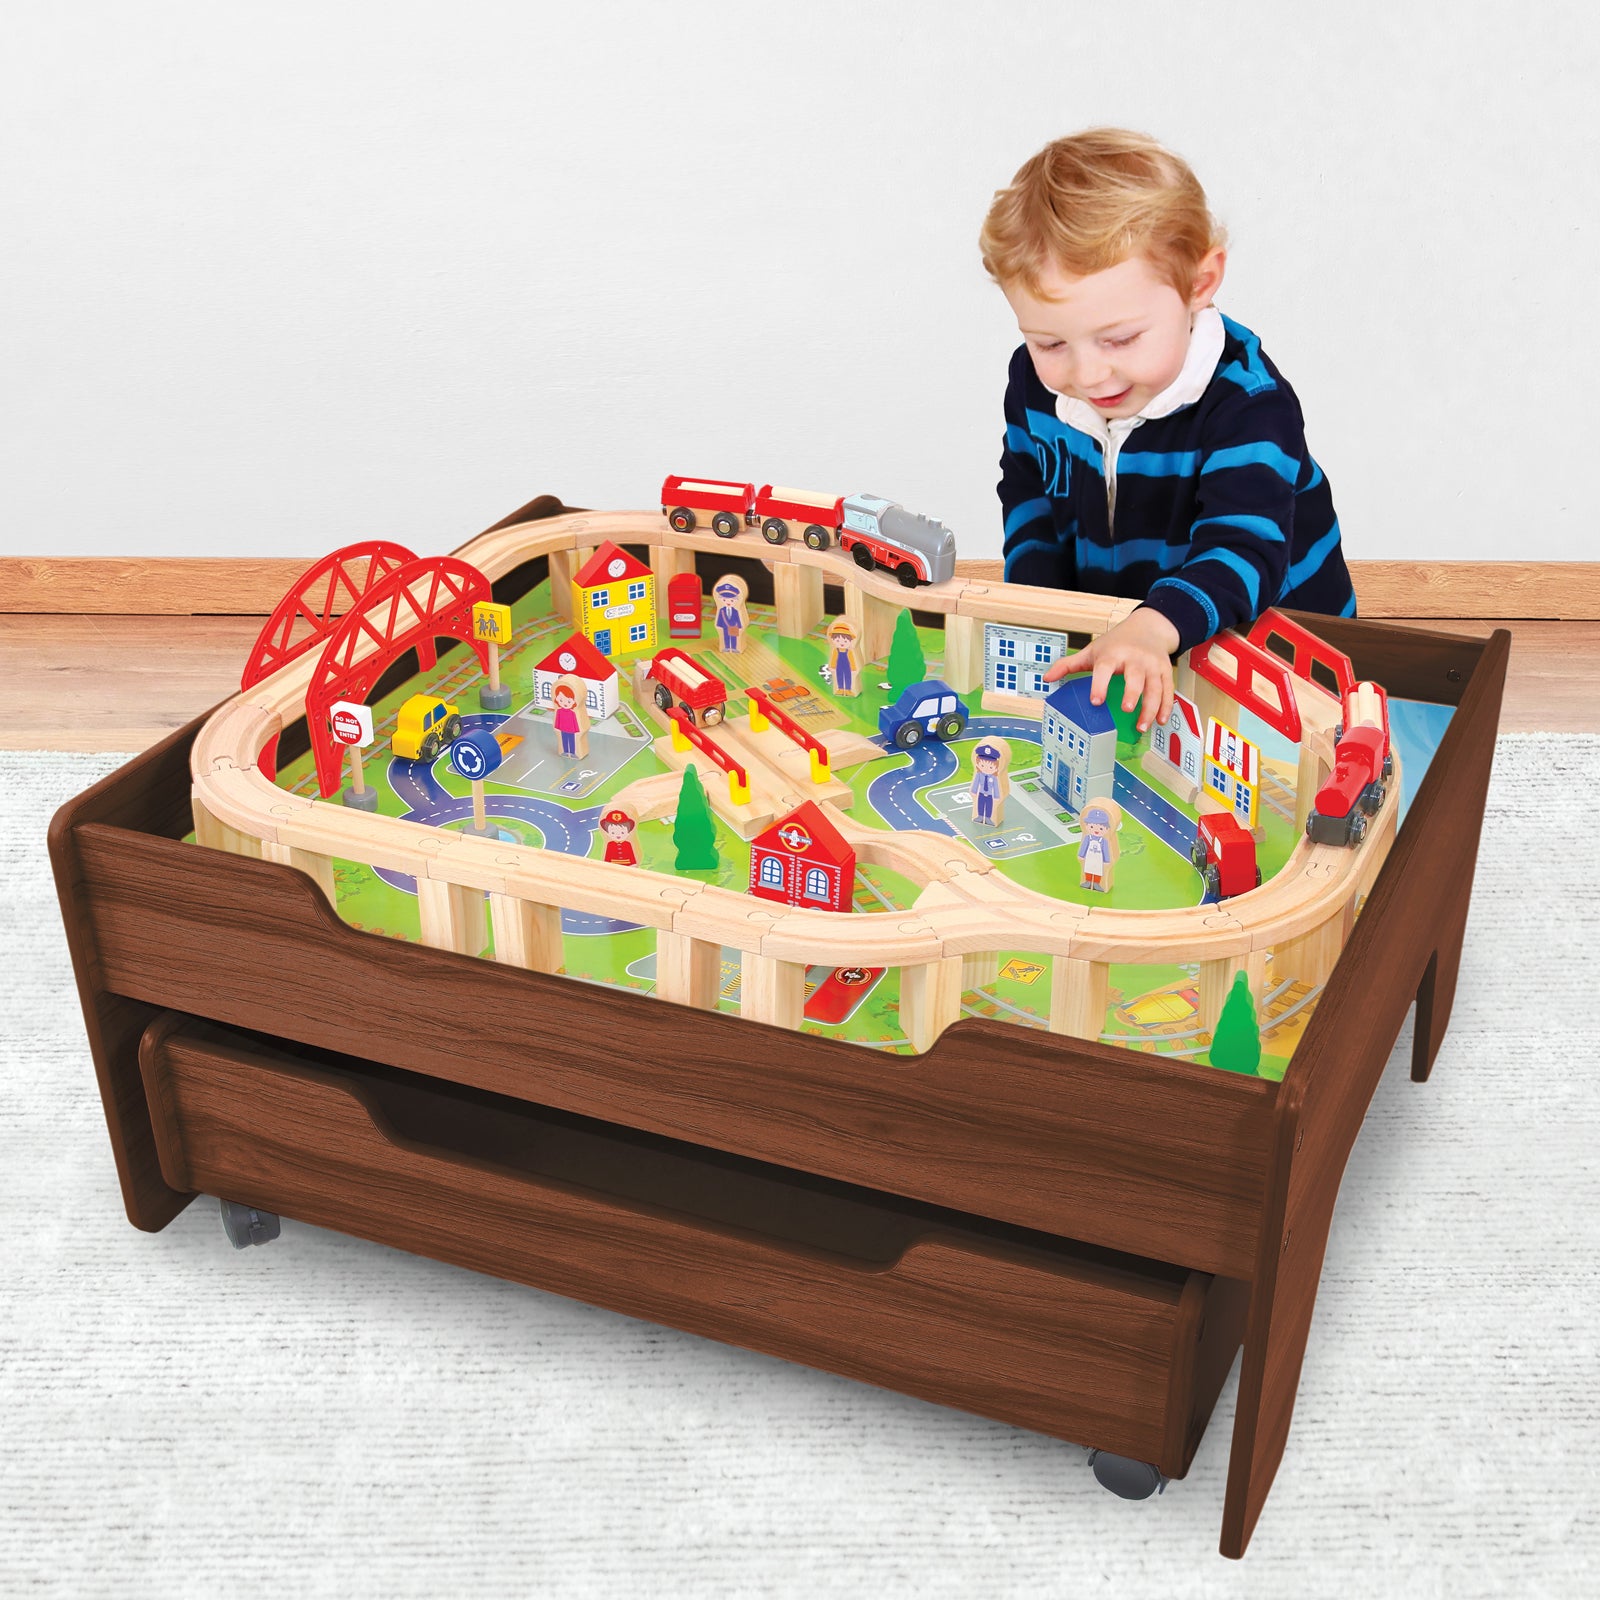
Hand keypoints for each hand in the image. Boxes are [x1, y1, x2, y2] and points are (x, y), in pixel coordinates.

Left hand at [1042, 606, 1180, 732]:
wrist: (1148, 627)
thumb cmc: (1117, 642)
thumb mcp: (1092, 650)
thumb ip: (1069, 665)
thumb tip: (1047, 677)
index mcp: (1113, 654)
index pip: (1105, 668)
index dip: (1100, 684)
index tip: (1096, 701)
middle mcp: (1134, 658)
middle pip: (1135, 676)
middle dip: (1132, 694)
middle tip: (1127, 709)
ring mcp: (1151, 665)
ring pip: (1155, 687)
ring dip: (1150, 707)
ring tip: (1142, 725)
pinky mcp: (1164, 671)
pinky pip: (1168, 690)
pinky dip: (1166, 707)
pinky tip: (1160, 721)